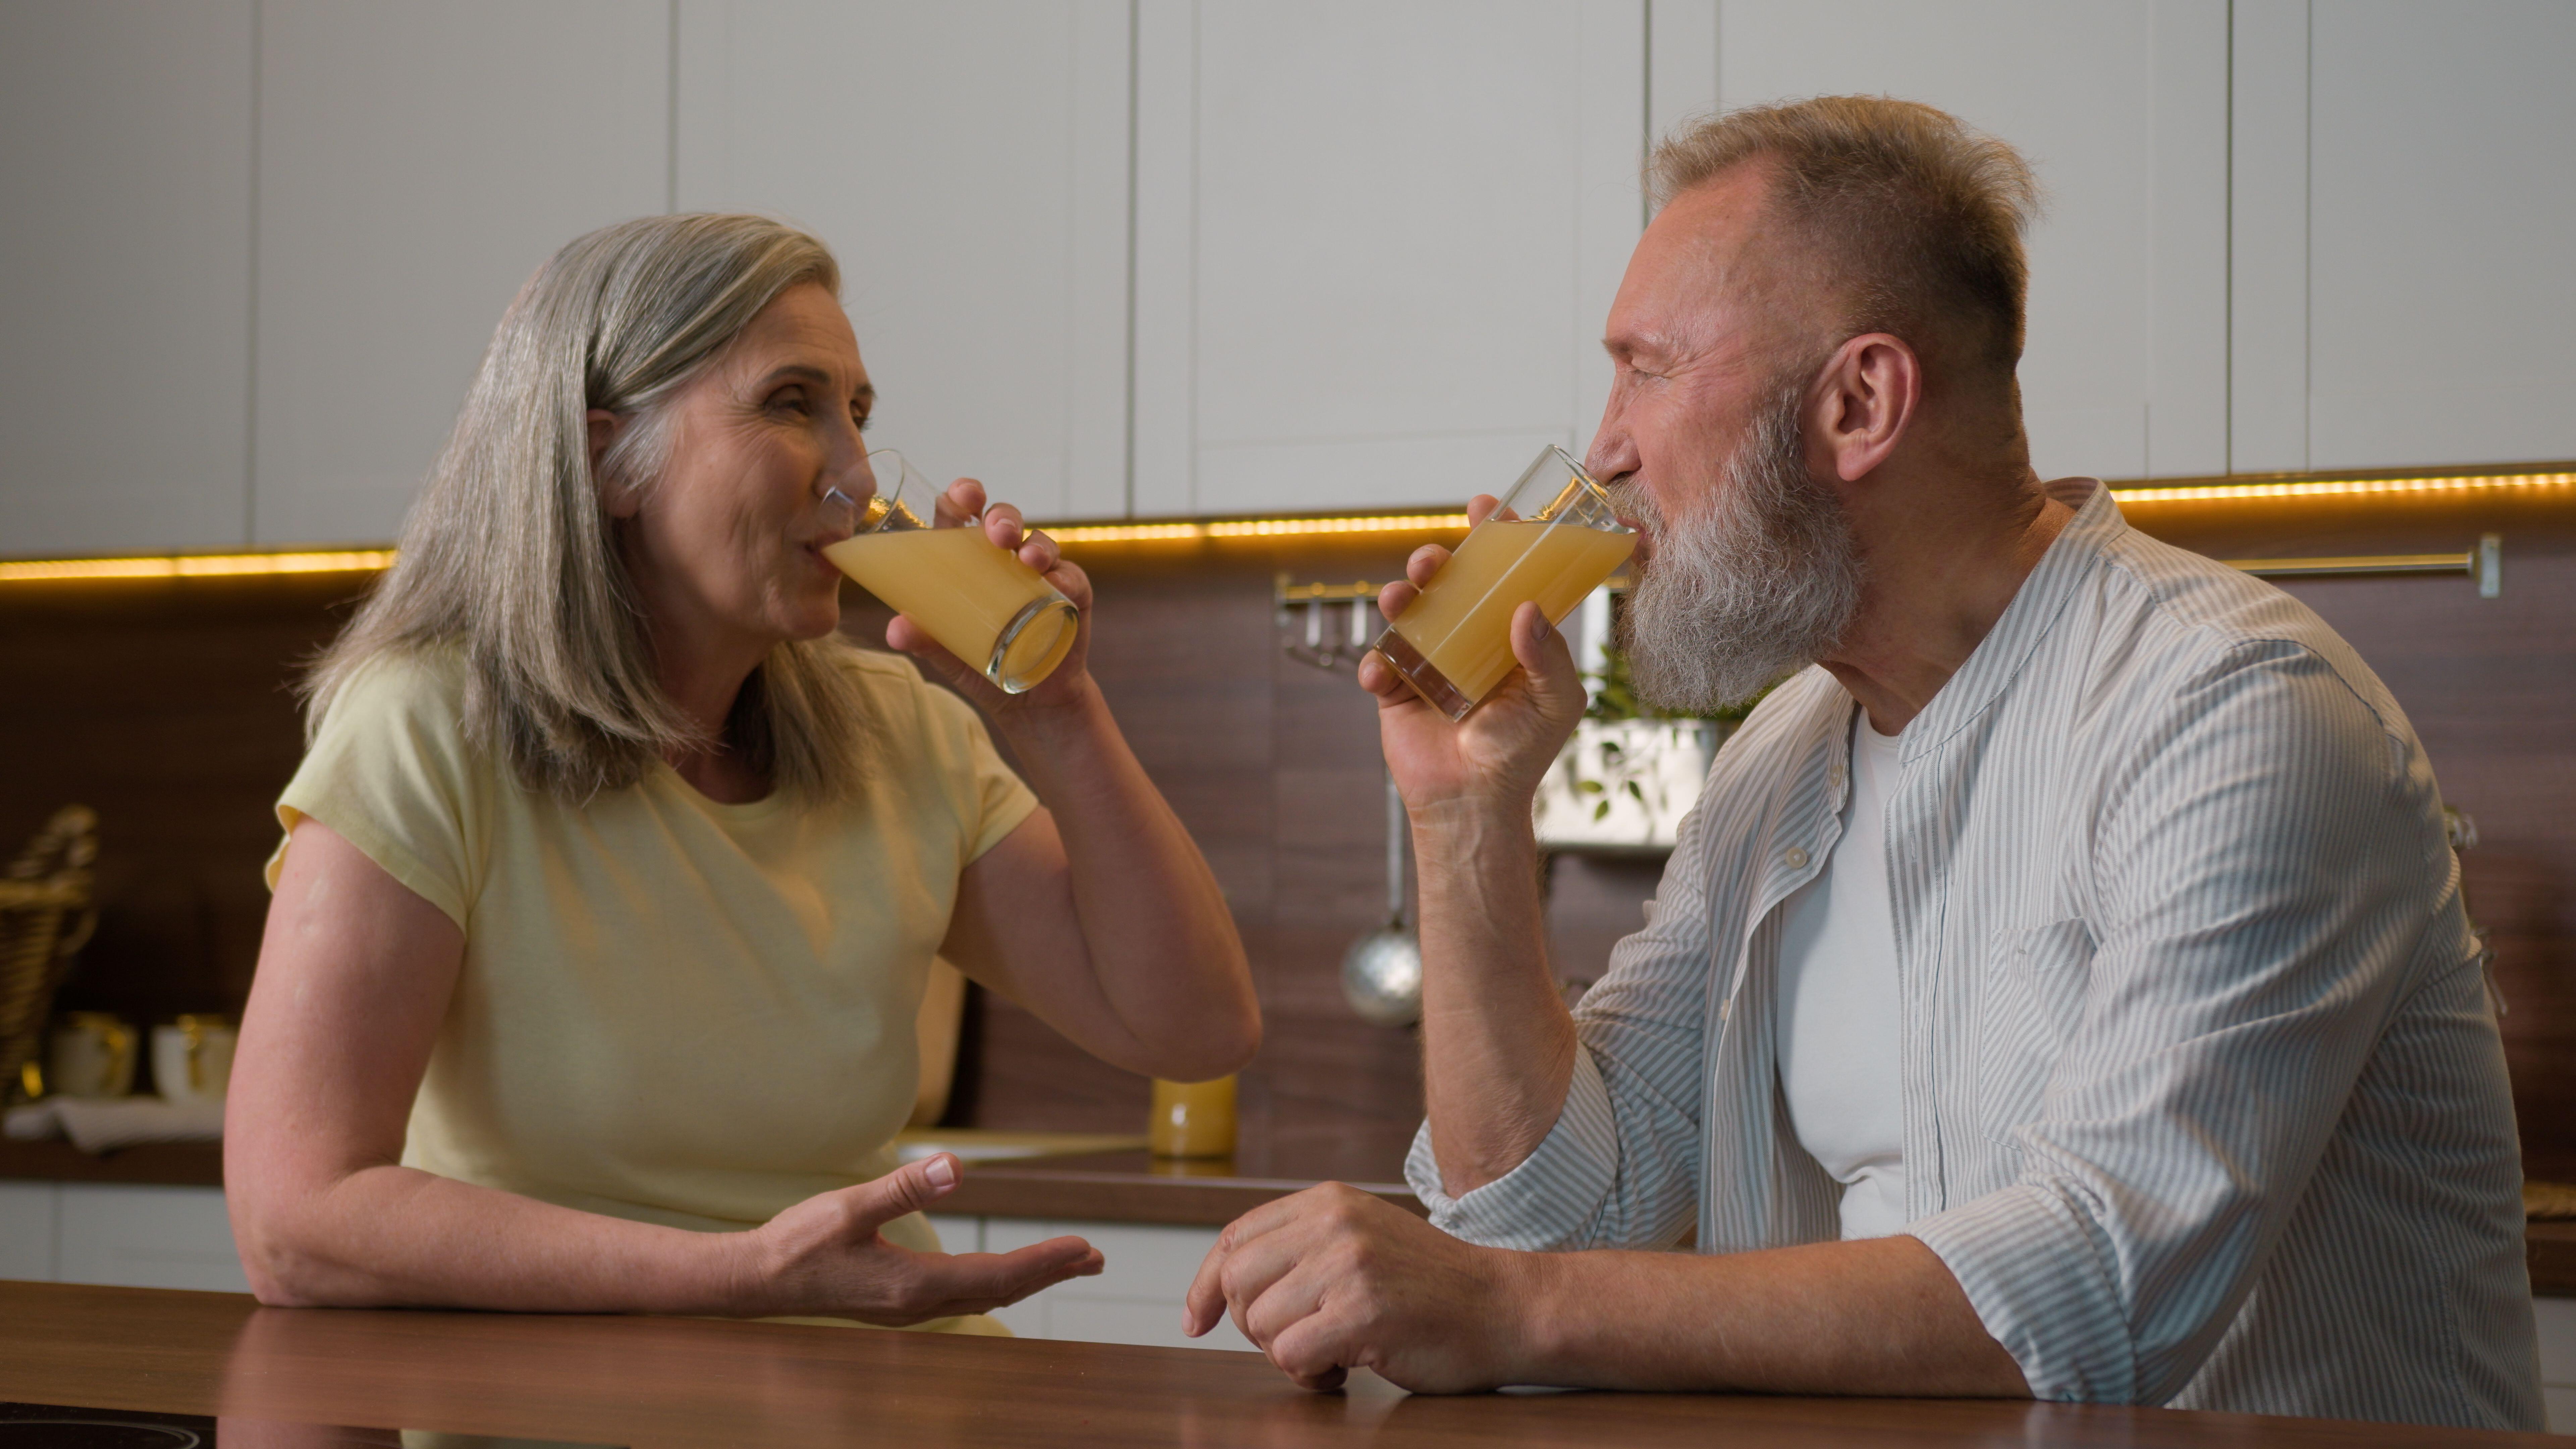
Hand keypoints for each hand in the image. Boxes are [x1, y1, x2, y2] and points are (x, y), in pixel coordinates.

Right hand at [742, 1152, 1102, 1323]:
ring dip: (1028, 1277)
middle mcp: (920, 1303)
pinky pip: (965, 1294)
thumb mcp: (849, 1208)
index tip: (1084, 1247)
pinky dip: (997, 1281)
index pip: (998, 1275)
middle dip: (1051, 1272)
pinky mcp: (899, 1301)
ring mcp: (910, 1307)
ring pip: (986, 1294)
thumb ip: (903, 1189)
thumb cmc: (799, 1243)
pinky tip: (1004, 1273)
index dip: (1044, 1261)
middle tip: (1096, 1258)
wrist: (759, 1280)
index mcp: (915, 1284)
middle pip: (1001, 1290)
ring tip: (1066, 1263)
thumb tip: (956, 1168)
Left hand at [884, 477, 1097, 716]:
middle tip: (998, 533)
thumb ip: (924, 639)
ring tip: (1029, 559)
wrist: (1029, 699)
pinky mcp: (1071, 593)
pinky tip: (1057, 584)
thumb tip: (896, 630)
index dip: (962, 495)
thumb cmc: (981, 662)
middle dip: (1002, 517)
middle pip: (1004, 519)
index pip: (963, 514)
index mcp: (968, 558)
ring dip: (1036, 545)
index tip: (960, 497)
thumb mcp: (948, 653)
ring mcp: (1040, 573)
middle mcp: (1005, 558)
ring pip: (1040, 541)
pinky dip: (1065, 577)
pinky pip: (1071, 576)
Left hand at [1182, 1182, 1538, 1392]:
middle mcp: (1333, 1224)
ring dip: (1287, 1356)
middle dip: (1252, 1326)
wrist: (1506, 1308)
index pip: (1233, 1238)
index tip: (1197, 1321)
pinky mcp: (1363, 1312)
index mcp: (1327, 1201)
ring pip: (1261, 1324)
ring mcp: (1349, 1266)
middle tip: (1297, 1342)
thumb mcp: (1361, 1240)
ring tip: (1332, 1356)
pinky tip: (1345, 1371)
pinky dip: (1309, 1376)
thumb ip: (1301, 1248)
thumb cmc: (1431, 1287)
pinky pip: (1291, 1356)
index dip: (1205, 1286)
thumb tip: (1222, 1286)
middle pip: (1237, 1281)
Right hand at [1356, 495, 1588, 815]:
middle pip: (1447, 585)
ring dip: (1399, 596)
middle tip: (1435, 559)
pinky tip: (1383, 671)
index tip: (1487, 509)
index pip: (1501, 576)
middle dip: (1436, 561)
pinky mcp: (1397, 691)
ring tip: (1401, 597)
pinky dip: (1377, 663)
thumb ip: (1549, 655)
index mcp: (1506, 635)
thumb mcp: (1557, 700)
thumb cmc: (1522, 752)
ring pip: (1408, 614)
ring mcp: (1427, 663)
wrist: (1476, 803)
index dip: (1494, 539)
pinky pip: (1380, 665)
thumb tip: (1526, 608)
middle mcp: (1466, 641)